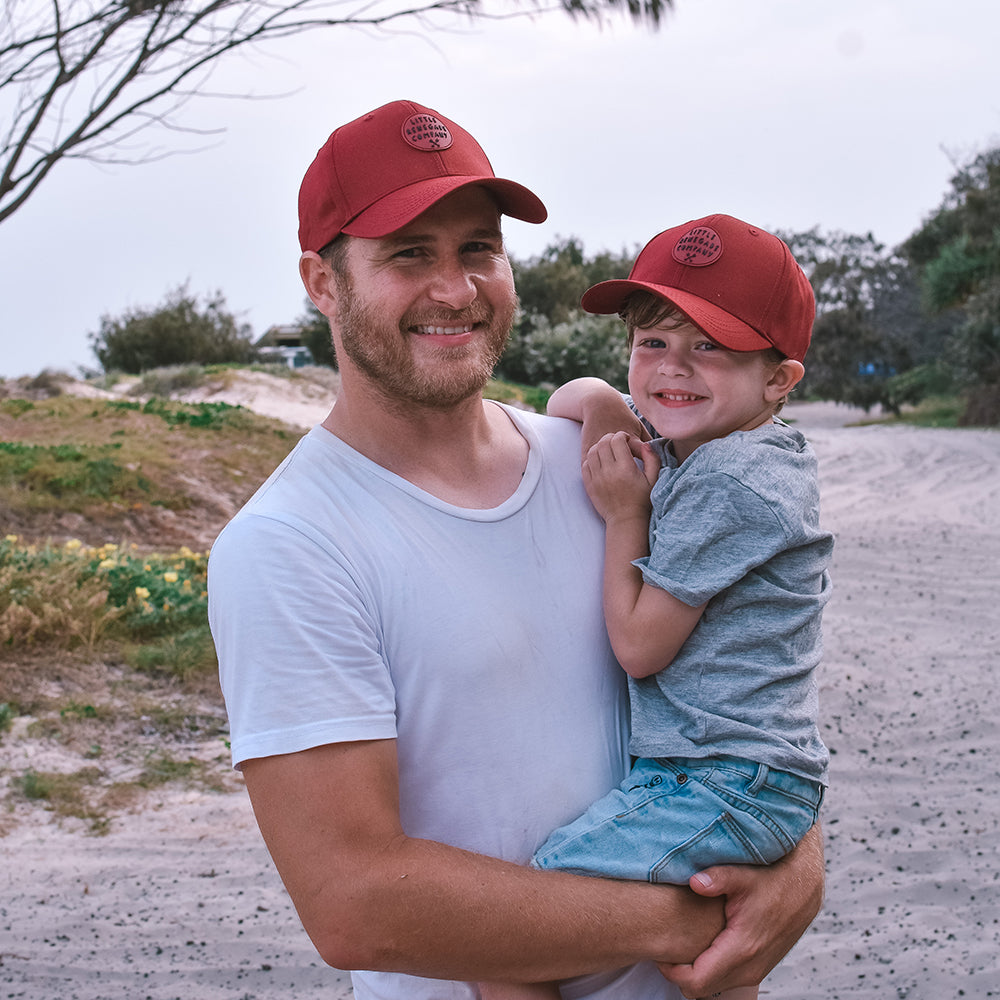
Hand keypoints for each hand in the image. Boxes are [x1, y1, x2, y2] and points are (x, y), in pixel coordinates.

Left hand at [582, 432, 658, 522]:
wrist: (626, 520)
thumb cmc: (642, 500)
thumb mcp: (653, 480)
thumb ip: (652, 459)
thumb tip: (645, 444)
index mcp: (626, 468)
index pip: (617, 440)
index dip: (622, 435)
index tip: (626, 440)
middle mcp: (609, 472)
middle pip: (603, 443)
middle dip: (610, 438)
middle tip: (617, 442)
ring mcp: (597, 478)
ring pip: (592, 452)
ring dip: (599, 447)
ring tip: (608, 451)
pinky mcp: (589, 485)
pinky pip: (585, 464)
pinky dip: (591, 459)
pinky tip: (600, 462)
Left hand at [657, 827, 824, 996]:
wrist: (803, 887)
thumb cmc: (772, 879)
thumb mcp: (743, 874)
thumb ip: (717, 879)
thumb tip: (694, 882)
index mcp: (741, 948)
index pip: (696, 981)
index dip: (672, 971)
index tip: (661, 951)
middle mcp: (749, 966)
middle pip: (701, 989)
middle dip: (680, 973)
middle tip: (667, 947)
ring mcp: (756, 970)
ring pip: (714, 986)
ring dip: (696, 972)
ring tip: (683, 944)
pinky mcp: (759, 967)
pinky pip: (727, 979)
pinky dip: (712, 969)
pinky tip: (705, 944)